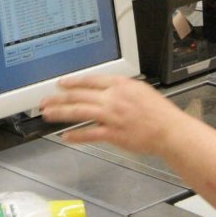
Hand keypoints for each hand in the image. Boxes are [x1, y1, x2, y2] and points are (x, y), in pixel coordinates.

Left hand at [37, 75, 185, 156]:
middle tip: (45, 100)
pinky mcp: (113, 134)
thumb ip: (120, 89)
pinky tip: (65, 136)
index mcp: (120, 85)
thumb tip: (104, 90)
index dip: (73, 82)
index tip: (61, 84)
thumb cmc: (159, 113)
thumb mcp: (140, 90)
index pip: (90, 80)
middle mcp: (113, 98)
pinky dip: (76, 136)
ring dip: (61, 113)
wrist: (170, 130)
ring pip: (80, 112)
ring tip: (47, 114)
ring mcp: (112, 116)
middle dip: (59, 97)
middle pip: (80, 95)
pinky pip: (90, 134)